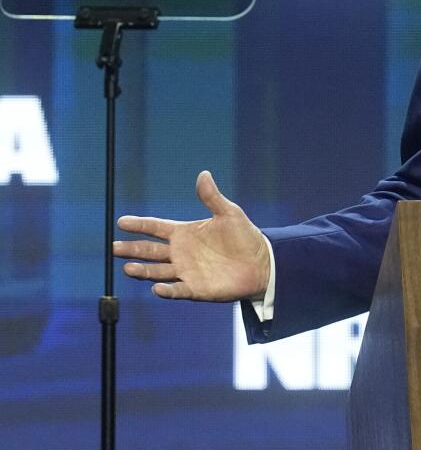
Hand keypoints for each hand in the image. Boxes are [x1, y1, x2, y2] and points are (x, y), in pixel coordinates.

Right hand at [113, 171, 270, 301]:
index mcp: (185, 233)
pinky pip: (177, 290)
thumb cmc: (244, 236)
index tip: (122, 221)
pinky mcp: (196, 288)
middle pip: (150, 251)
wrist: (261, 262)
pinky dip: (167, 290)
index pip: (156, 227)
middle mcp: (181, 253)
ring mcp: (186, 272)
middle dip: (132, 249)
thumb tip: (204, 174)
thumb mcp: (229, 213)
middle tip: (115, 247)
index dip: (140, 225)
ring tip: (128, 268)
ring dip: (143, 271)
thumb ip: (212, 197)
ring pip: (157, 272)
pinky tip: (157, 288)